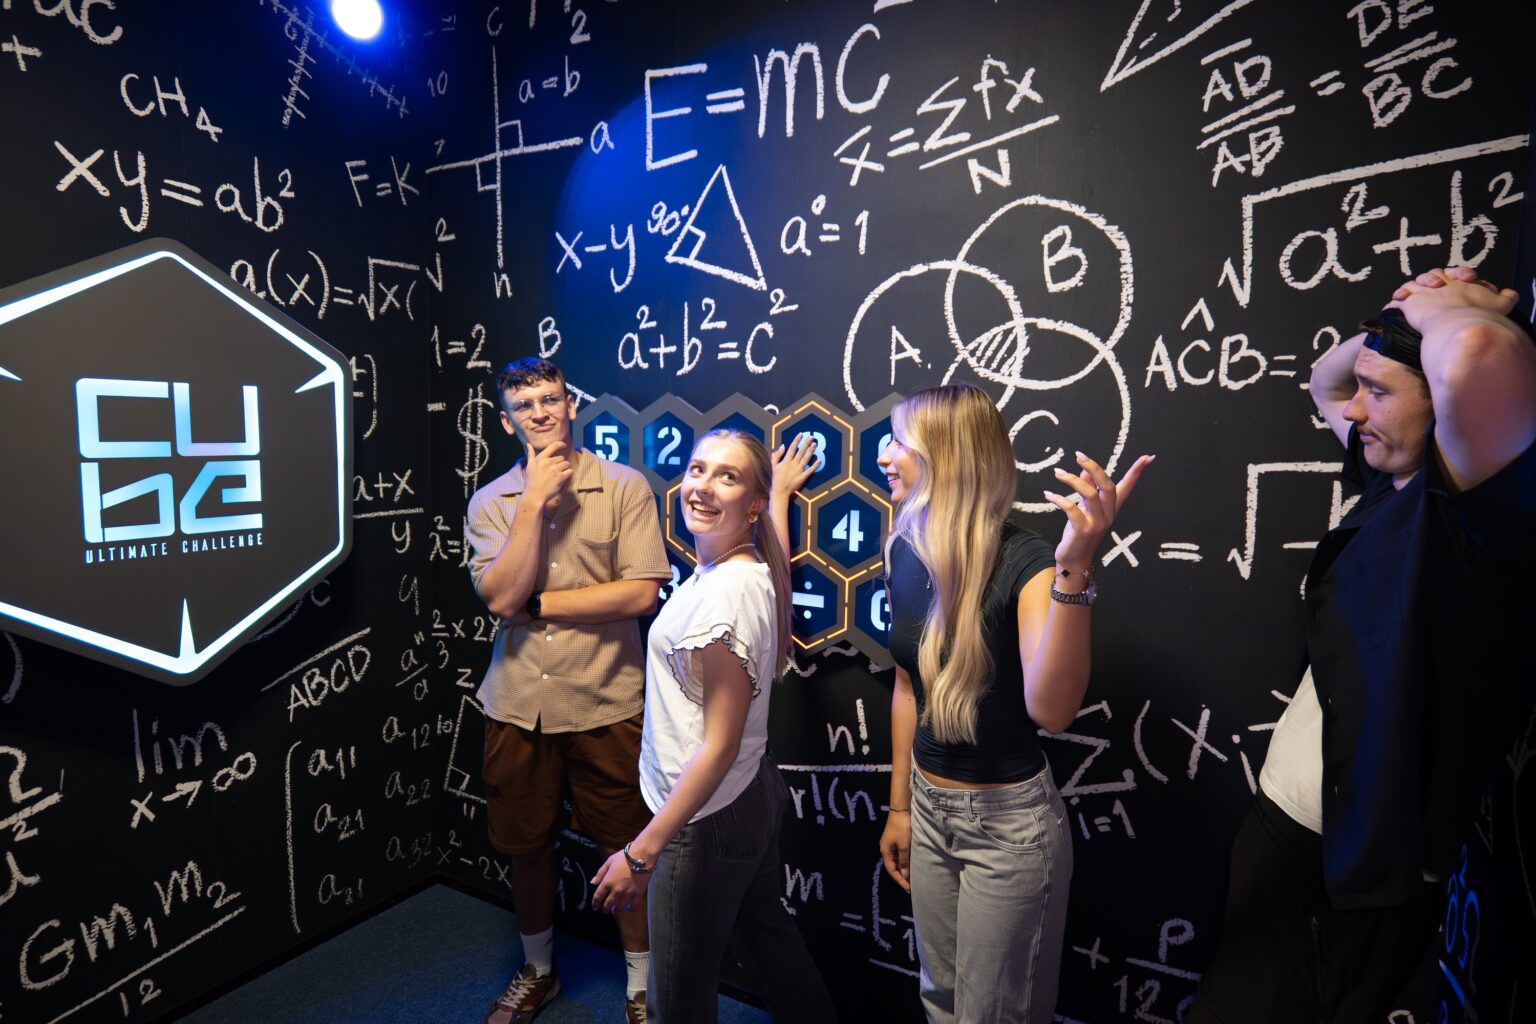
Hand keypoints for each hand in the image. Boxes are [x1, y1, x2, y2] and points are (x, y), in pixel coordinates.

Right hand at [524, 441, 573, 511]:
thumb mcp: (529, 466)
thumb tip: (529, 444)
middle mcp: (548, 462)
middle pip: (561, 458)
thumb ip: (530, 454)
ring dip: (565, 468)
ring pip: (566, 464)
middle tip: (554, 471)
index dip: (560, 444)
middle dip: (560, 463)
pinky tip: (564, 477)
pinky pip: (570, 471)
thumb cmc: (531, 481)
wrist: (534, 495)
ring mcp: (555, 470)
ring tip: (559, 474)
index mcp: (540, 458)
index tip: (564, 445)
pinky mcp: (560, 477)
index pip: (553, 446)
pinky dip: (569, 474)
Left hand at [591, 849, 650, 913]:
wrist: (642, 856)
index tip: (595, 907)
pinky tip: (629, 908)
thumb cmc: (624, 857)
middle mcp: (617, 890)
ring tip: (615, 910)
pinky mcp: (638, 894)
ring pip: (620, 907)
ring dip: (616, 910)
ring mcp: (628, 893)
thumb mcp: (609, 862)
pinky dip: (630, 909)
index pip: (598, 897)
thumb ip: (600, 873)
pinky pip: (633, 906)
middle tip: (605, 910)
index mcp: (608, 882)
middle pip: (608, 904)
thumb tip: (593, 882)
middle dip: (605, 909)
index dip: (595, 903)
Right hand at [772, 433, 817, 496]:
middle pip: (801, 452)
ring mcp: (799, 470)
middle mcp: (793, 464)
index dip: (797, 440)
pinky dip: (815, 465)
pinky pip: (810, 470)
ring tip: (815, 445)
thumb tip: (783, 445)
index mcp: (786, 461)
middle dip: (806, 443)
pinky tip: (819, 460)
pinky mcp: (803, 477)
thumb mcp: (772, 465)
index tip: (801, 434)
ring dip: (811, 451)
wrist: (779, 491)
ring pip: (806, 459)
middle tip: (811, 437)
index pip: (792, 448)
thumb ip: (777, 455)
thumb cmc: (774, 478)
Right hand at [879, 812, 910, 891]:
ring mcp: (890, 844)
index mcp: (885, 851)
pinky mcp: (895, 840)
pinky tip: (911, 865)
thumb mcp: (904, 846)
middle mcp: (886, 849)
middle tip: (912, 885)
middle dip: (902, 876)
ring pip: (897, 861)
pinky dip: (904, 861)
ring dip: (903, 869)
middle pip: (893, 866)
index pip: (891, 870)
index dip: (899, 880)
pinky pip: (899, 855)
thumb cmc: (902, 828)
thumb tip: (904, 875)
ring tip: (912, 877)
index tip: (908, 888)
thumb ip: (904, 861)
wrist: (901, 809)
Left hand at [1044, 452, 1154, 571]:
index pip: (1126, 487)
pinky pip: (1071, 508)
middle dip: (1094, 467)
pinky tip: (1048, 495)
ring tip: (1058, 473)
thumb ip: (1088, 488)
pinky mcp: (1082, 530)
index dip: (1137, 472)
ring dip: (1072, 480)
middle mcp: (1108, 515)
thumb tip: (1085, 469)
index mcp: (1111, 508)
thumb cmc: (1079, 532)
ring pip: (1090, 494)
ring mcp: (1096, 523)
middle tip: (1078, 455)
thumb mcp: (1085, 508)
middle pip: (1108, 486)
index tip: (1148, 457)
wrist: (1074, 559)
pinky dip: (1058, 499)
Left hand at [1389, 266, 1516, 309]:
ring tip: (1407, 295)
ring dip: (1409, 290)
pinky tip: (1394, 305)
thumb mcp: (1500, 304)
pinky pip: (1397, 301)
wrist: (1458, 323)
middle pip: (1430, 275)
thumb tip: (1509, 295)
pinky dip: (1395, 303)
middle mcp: (1439, 283)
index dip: (1458, 274)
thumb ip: (1505, 297)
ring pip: (1411, 285)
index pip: (1454, 272)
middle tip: (1436, 286)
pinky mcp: (1409, 304)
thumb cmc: (1479, 314)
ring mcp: (1422, 292)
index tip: (1464, 281)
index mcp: (1458, 281)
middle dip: (1431, 279)